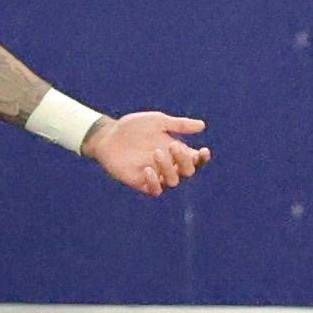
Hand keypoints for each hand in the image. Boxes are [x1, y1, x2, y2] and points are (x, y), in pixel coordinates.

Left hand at [84, 111, 210, 197]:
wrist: (108, 135)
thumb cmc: (133, 127)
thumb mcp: (157, 121)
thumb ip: (179, 125)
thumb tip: (202, 125)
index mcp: (176, 152)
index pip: (196, 160)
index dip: (203, 159)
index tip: (203, 150)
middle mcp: (169, 165)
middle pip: (188, 172)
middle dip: (184, 160)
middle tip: (172, 146)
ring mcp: (156, 175)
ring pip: (173, 182)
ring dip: (168, 168)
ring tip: (156, 152)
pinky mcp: (141, 183)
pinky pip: (155, 190)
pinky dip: (155, 182)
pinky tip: (147, 169)